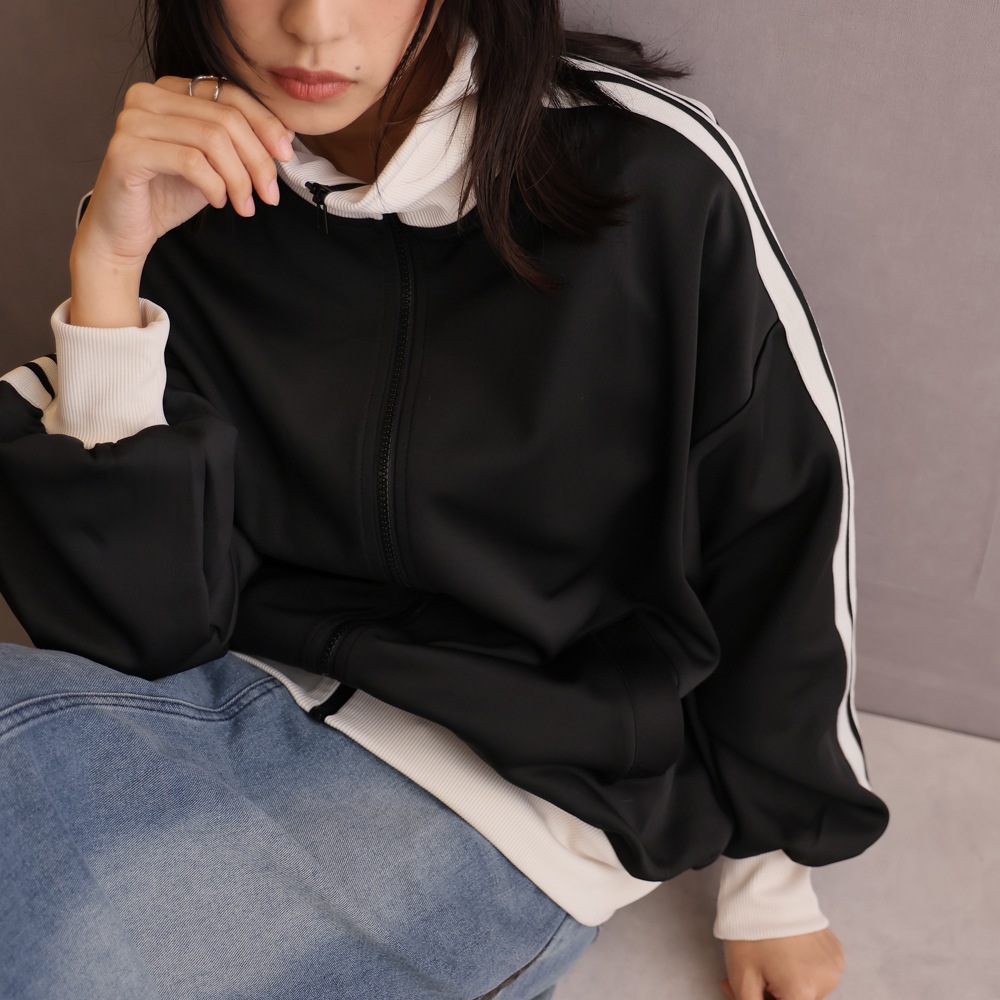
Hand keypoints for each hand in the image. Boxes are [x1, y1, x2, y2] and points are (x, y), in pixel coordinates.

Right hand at [71, 75, 295, 273]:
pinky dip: (215, 186)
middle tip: (269, 195)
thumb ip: (241, 145)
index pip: (230, 94)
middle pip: (225, 118)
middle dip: (258, 160)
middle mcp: (147, 97)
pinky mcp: (126, 150)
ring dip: (239, 179)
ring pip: (212, 139)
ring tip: (244, 205)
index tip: (286, 156)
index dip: (266, 124)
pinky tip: (218, 202)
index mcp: (169, 90)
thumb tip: (285, 137)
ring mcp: (133, 120)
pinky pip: (191, 162)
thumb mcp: (214, 165)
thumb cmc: (167, 195)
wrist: (125, 231)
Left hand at [720, 928, 844, 999]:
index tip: (757, 991)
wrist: (766, 889)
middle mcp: (827, 984)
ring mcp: (835, 967)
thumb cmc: (750, 933)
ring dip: (789, 984)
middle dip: (774, 995)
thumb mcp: (741, 977)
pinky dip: (802, 969)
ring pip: (808, 990)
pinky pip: (819, 972)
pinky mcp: (837, 952)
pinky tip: (787, 951)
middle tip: (753, 977)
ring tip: (768, 960)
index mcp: (803, 993)